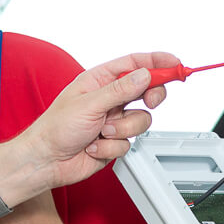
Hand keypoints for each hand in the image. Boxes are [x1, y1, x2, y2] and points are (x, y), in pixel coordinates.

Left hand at [17, 52, 177, 189]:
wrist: (47, 161)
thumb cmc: (56, 128)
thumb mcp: (89, 104)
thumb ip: (120, 90)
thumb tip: (145, 75)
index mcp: (100, 80)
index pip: (135, 64)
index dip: (158, 62)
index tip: (177, 64)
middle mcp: (109, 98)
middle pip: (147, 90)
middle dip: (152, 97)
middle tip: (151, 101)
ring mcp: (113, 120)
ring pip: (141, 121)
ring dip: (121, 129)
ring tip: (100, 132)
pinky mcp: (114, 141)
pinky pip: (128, 143)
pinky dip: (111, 147)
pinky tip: (93, 146)